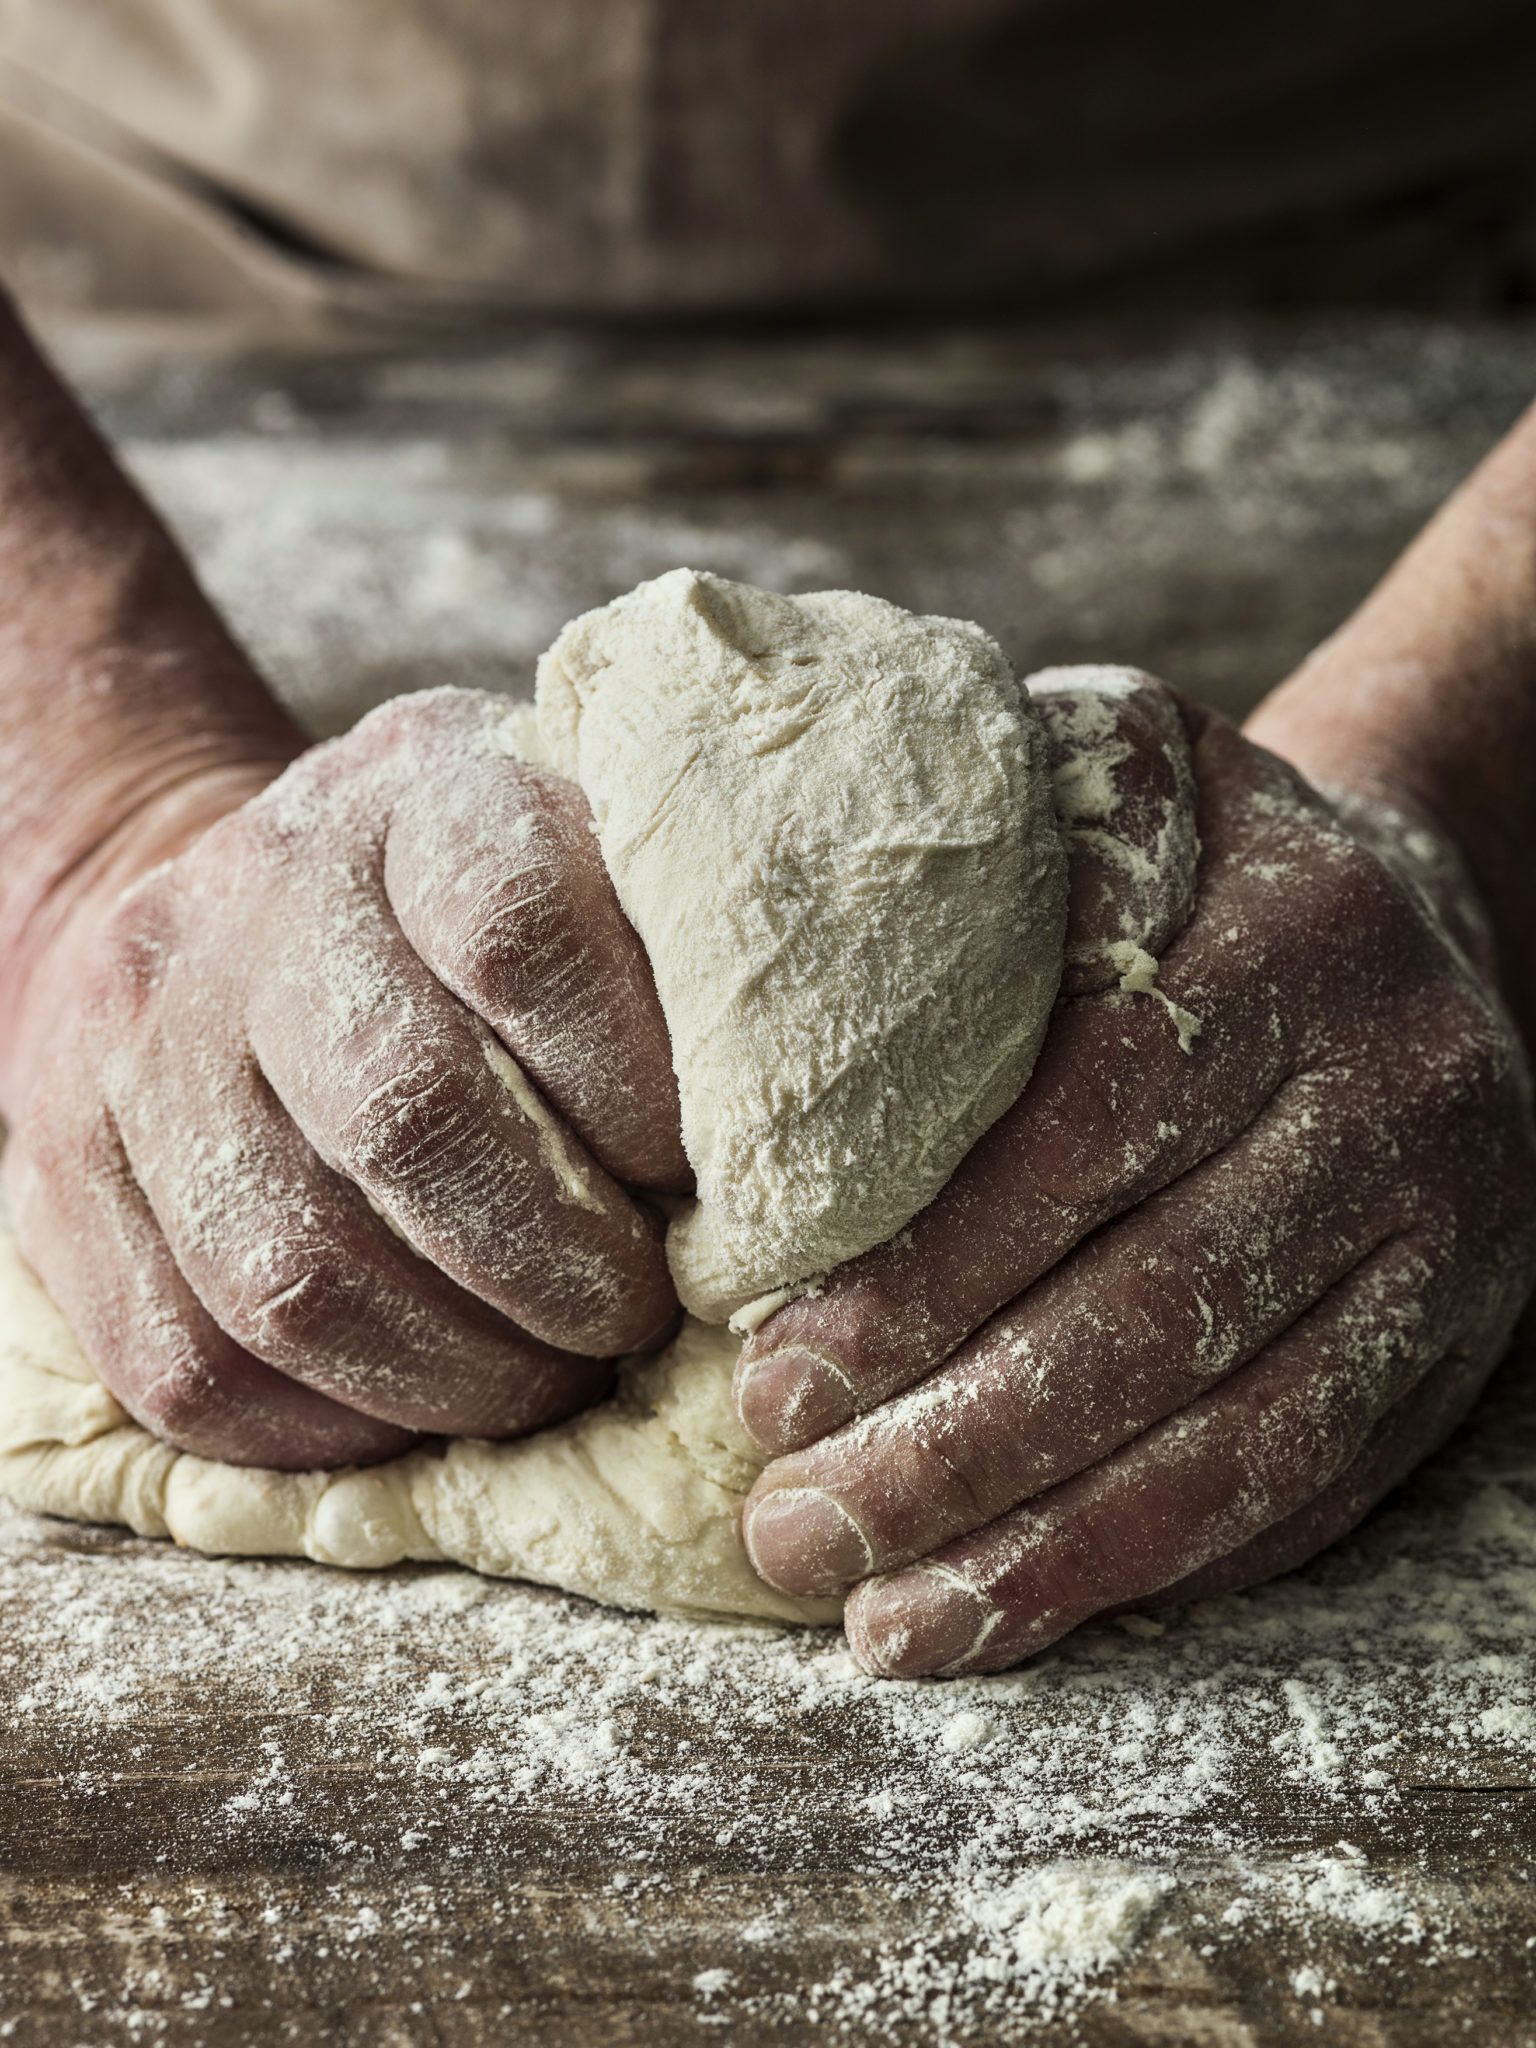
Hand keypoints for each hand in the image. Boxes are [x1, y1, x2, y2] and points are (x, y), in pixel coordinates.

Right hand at [3, 688, 688, 1469]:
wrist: (230, 899)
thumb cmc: (472, 909)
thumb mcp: (581, 850)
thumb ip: (674, 948)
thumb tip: (792, 1152)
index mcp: (420, 793)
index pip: (516, 923)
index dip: (627, 1082)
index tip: (697, 1177)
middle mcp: (262, 896)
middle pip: (405, 1112)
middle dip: (555, 1264)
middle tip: (633, 1317)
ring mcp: (142, 1036)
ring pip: (290, 1269)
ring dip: (454, 1371)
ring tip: (544, 1379)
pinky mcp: (64, 1171)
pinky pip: (188, 1361)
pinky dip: (328, 1427)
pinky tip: (419, 1409)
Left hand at [735, 676, 1535, 1674]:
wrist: (1409, 919)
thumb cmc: (1179, 876)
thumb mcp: (1093, 800)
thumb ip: (967, 889)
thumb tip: (732, 1034)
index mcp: (1288, 927)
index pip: (1093, 1120)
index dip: (931, 1267)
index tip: (775, 1378)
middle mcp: (1396, 1076)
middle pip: (1165, 1297)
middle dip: (965, 1439)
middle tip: (797, 1528)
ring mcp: (1449, 1222)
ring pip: (1245, 1423)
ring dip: (1051, 1542)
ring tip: (884, 1620)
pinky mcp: (1457, 1335)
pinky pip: (1313, 1481)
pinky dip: (1158, 1562)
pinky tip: (1018, 1609)